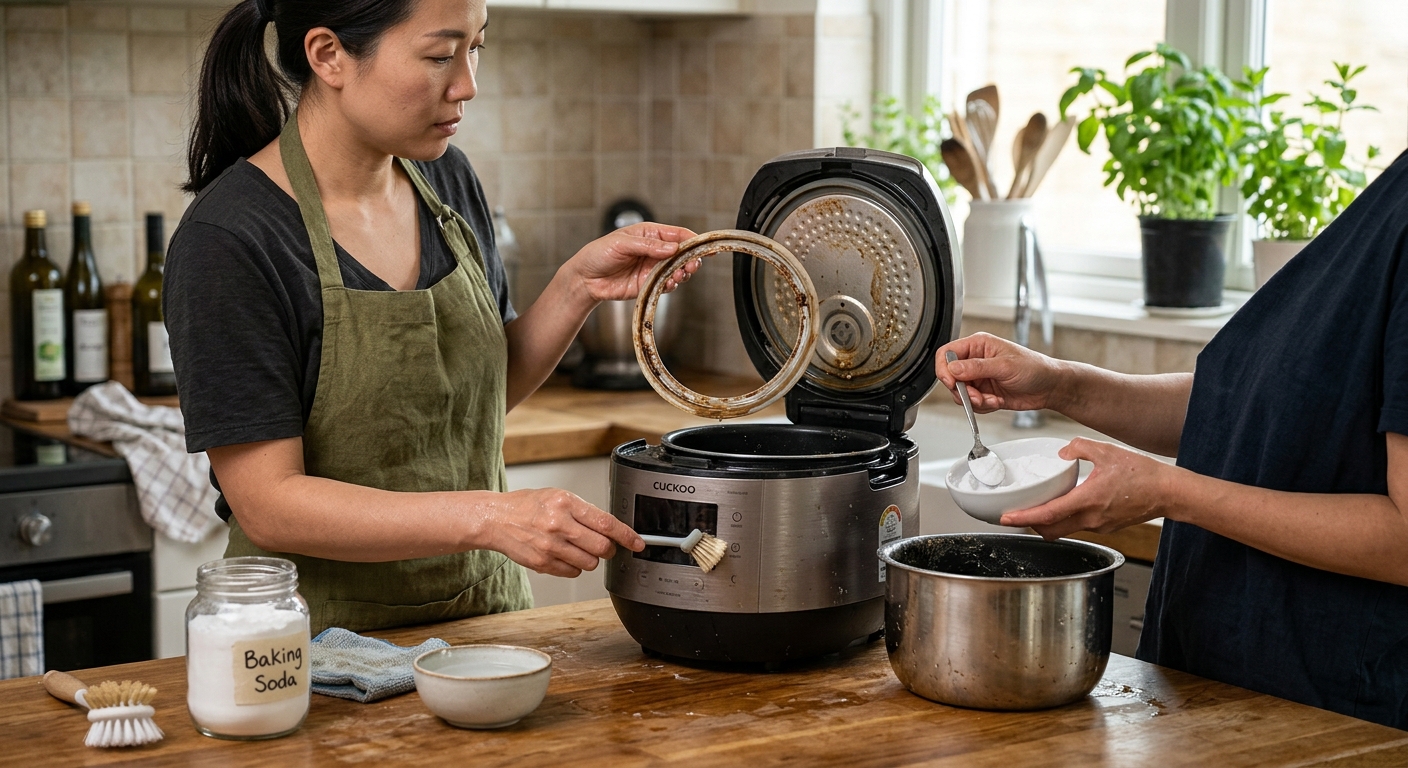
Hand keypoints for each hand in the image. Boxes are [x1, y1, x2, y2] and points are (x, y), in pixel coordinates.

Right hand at [487, 488, 644, 577]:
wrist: (496, 519)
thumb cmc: (527, 506)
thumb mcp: (558, 496)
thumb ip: (583, 511)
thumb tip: (610, 528)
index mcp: (566, 503)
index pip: (606, 523)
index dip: (627, 535)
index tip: (638, 543)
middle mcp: (559, 524)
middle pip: (602, 547)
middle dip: (609, 549)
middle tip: (604, 546)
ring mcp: (550, 546)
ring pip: (590, 563)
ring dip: (590, 558)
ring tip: (576, 547)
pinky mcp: (542, 563)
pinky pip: (573, 572)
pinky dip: (574, 566)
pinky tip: (563, 555)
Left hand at [564, 222, 698, 302]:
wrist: (585, 279)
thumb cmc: (598, 254)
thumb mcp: (621, 243)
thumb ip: (648, 245)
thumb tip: (672, 248)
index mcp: (649, 233)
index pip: (677, 234)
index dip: (694, 239)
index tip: (705, 246)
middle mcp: (655, 250)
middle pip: (682, 253)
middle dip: (691, 259)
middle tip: (692, 266)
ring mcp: (653, 267)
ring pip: (678, 270)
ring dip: (683, 273)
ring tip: (680, 276)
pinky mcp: (649, 284)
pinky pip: (667, 284)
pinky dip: (672, 285)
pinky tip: (669, 284)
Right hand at [935, 333, 1066, 412]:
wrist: (1049, 387)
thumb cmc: (1034, 368)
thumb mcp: (1005, 366)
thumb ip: (977, 367)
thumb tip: (953, 369)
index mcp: (978, 345)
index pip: (947, 354)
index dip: (945, 369)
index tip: (952, 382)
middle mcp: (975, 360)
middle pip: (950, 377)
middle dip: (963, 391)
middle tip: (977, 396)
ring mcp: (978, 378)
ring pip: (960, 393)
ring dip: (974, 401)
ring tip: (992, 399)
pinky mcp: (983, 393)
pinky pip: (971, 404)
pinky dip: (982, 407)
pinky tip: (997, 401)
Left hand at [1000, 438, 1171, 538]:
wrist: (1169, 492)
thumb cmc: (1143, 473)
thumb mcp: (1107, 451)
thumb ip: (1080, 448)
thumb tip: (1063, 452)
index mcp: (1087, 500)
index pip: (1047, 514)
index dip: (1023, 518)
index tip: (1006, 518)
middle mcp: (1091, 518)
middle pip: (1050, 529)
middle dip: (1030, 524)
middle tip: (1017, 513)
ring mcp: (1099, 525)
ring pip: (1064, 530)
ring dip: (1048, 522)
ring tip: (1038, 507)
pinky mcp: (1106, 526)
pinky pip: (1078, 526)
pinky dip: (1066, 519)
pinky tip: (1066, 504)